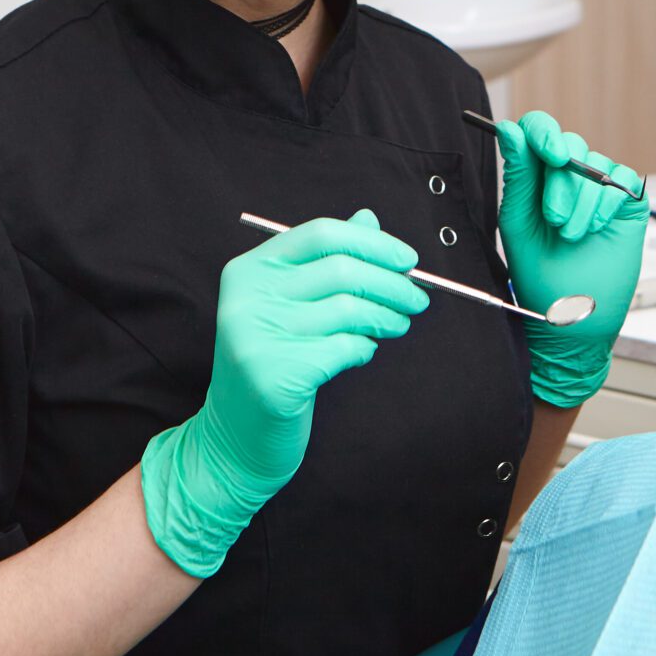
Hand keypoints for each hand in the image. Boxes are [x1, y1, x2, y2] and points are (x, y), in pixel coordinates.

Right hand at [139, 210, 427, 576]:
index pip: (320, 234)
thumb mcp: (292, 305)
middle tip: (418, 298)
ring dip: (386, 315)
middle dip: (391, 282)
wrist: (237, 437)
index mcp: (248, 270)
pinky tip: (363, 353)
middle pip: (340, 269)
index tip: (407, 261)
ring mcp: (256, 337)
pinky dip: (365, 348)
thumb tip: (369, 218)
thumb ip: (326, 260)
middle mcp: (246, 298)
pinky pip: (344, 348)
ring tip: (399, 325)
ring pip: (347, 309)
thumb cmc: (274, 362)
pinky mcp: (274, 375)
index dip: (372, 243)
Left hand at [495, 111, 647, 407]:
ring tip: (572, 236)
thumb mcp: (520, 222)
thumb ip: (518, 174)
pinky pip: (623, 180)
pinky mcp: (628, 202)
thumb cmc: (541, 275)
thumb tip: (508, 129)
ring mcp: (601, 188)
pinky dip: (607, 205)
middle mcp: (569, 177)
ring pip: (596, 166)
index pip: (538, 130)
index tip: (548, 153)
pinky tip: (597, 229)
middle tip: (555, 220)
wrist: (573, 318)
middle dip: (561, 184)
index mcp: (537, 177)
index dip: (543, 133)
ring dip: (582, 203)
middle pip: (569, 145)